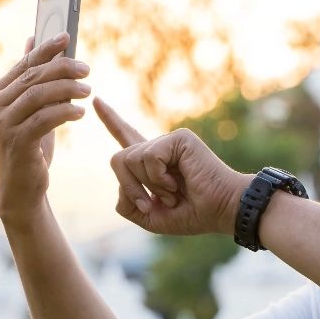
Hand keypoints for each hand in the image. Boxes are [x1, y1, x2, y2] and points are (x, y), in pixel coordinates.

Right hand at [0, 33, 90, 222]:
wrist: (20, 190)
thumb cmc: (29, 147)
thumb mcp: (30, 111)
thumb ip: (31, 79)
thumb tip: (33, 40)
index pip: (24, 64)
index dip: (45, 48)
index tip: (67, 36)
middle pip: (33, 76)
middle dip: (63, 68)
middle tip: (87, 70)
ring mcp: (2, 124)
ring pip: (38, 94)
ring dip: (67, 89)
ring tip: (87, 90)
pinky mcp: (15, 141)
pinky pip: (44, 118)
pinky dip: (65, 112)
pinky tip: (80, 113)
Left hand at [94, 98, 249, 237]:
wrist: (222, 210)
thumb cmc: (194, 215)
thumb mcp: (151, 217)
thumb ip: (128, 204)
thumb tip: (121, 184)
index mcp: (153, 164)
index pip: (127, 138)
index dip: (111, 121)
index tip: (97, 101)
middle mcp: (158, 149)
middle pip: (118, 159)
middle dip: (129, 186)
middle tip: (150, 203)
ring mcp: (168, 141)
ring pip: (130, 159)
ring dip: (148, 185)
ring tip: (172, 193)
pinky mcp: (179, 138)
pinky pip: (148, 156)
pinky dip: (158, 177)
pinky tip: (177, 182)